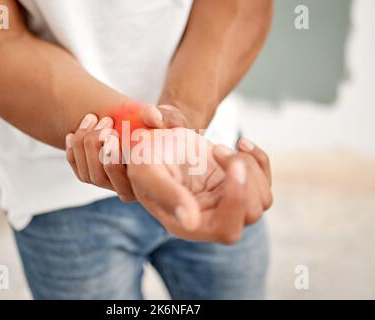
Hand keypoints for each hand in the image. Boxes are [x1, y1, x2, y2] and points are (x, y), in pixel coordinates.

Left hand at [65, 105, 188, 200]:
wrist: (156, 132)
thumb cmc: (168, 128)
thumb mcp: (174, 120)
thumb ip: (168, 118)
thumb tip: (151, 117)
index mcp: (148, 180)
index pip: (126, 177)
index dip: (114, 156)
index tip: (114, 132)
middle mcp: (130, 189)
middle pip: (101, 176)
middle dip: (96, 146)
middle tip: (105, 121)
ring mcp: (112, 185)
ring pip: (89, 175)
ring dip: (84, 145)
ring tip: (92, 118)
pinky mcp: (99, 178)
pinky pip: (80, 172)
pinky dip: (73, 153)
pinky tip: (73, 134)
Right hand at [126, 132, 272, 243]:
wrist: (154, 141)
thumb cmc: (144, 157)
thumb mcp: (148, 171)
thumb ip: (167, 195)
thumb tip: (191, 223)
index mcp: (187, 224)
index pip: (226, 229)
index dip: (236, 199)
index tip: (233, 164)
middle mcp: (210, 218)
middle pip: (251, 213)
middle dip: (244, 179)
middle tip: (218, 150)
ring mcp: (225, 202)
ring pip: (262, 198)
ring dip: (249, 167)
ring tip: (219, 149)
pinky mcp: (235, 185)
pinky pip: (264, 180)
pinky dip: (259, 159)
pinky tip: (242, 144)